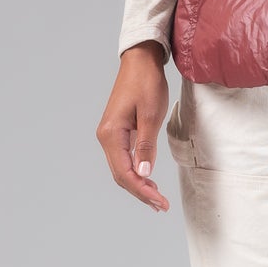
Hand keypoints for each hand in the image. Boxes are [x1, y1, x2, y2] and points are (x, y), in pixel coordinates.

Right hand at [98, 41, 171, 211]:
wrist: (141, 61)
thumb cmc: (147, 83)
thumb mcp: (151, 115)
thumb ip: (146, 146)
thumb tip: (144, 174)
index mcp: (111, 134)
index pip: (125, 173)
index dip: (142, 191)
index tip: (160, 202)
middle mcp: (106, 137)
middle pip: (121, 175)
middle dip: (141, 192)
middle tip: (161, 206)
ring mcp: (110, 135)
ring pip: (122, 169)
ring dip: (138, 184)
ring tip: (157, 198)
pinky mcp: (118, 132)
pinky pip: (124, 158)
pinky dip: (136, 172)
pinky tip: (148, 179)